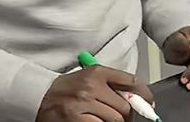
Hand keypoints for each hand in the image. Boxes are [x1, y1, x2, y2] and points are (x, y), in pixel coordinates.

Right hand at [36, 65, 154, 121]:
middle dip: (127, 115)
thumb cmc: (69, 87)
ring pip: (114, 120)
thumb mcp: (90, 76)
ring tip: (107, 120)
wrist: (39, 96)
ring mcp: (82, 104)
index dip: (144, 95)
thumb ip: (113, 83)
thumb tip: (139, 97)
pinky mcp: (74, 119)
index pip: (131, 82)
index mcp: (97, 73)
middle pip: (124, 106)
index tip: (149, 103)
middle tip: (124, 118)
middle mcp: (91, 87)